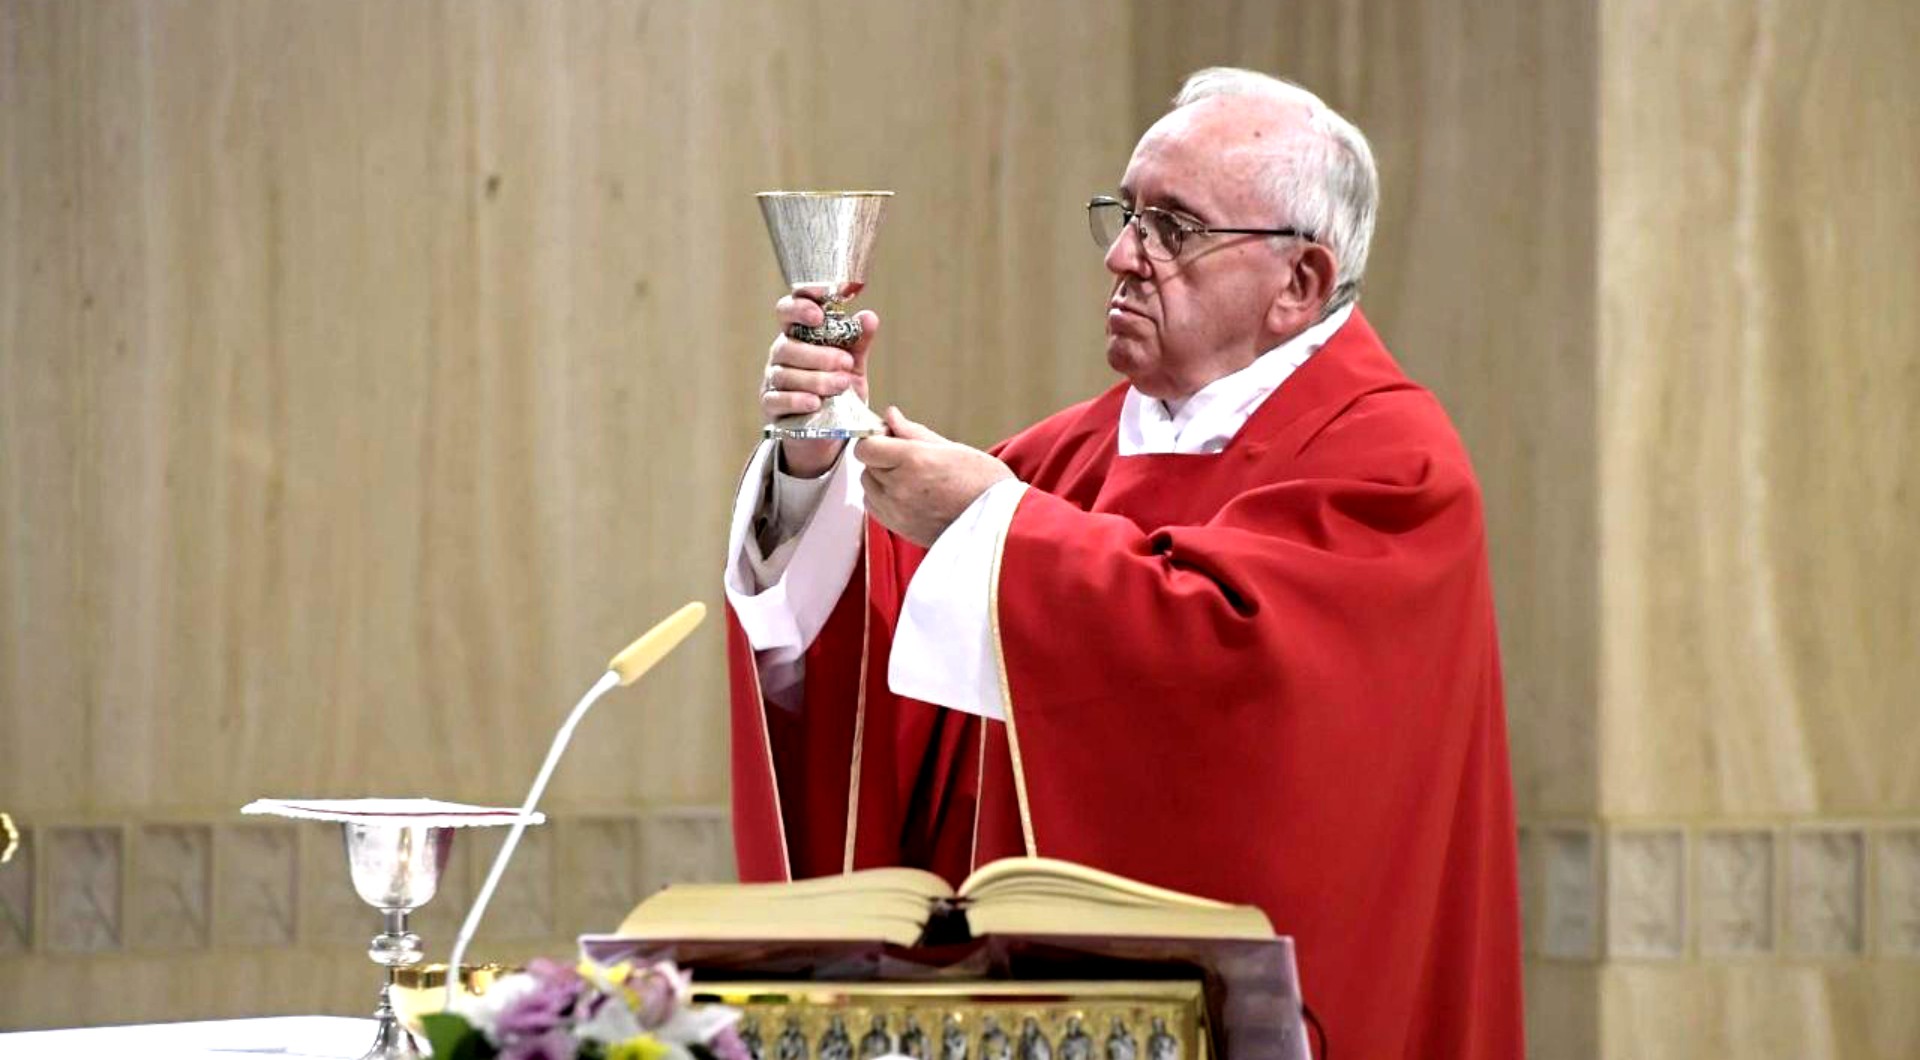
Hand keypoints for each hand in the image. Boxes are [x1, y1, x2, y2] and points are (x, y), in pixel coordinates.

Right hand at [760, 294, 878, 477]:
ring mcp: (772, 380)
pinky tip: (815, 403)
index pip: (787, 311)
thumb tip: (869, 317)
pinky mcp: (771, 406)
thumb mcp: (853, 366)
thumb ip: (858, 341)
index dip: (799, 306)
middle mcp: (781, 354)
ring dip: (815, 379)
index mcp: (798, 336)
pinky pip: (777, 400)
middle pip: (787, 345)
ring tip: (841, 385)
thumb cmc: (837, 390)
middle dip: (817, 353)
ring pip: (784, 374)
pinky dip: (797, 400)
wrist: (829, 431)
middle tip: (846, 362)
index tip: (819, 311)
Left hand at [856, 408, 1014, 546]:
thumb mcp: (953, 448)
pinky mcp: (900, 529)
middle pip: (867, 465)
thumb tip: (891, 416)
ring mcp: (898, 511)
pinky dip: (882, 498)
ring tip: (908, 477)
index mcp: (914, 461)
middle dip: (881, 457)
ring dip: (880, 479)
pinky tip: (905, 494)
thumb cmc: (985, 483)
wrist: (1001, 524)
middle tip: (906, 457)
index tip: (887, 438)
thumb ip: (914, 432)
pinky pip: (874, 507)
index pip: (866, 446)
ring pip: (868, 487)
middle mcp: (901, 487)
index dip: (874, 439)